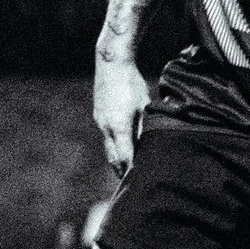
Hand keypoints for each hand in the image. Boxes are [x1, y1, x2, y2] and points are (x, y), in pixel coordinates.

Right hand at [93, 55, 150, 176]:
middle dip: (122, 172)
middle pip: (113, 158)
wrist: (111, 62)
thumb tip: (150, 145)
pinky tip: (122, 149)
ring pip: (108, 148)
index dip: (132, 171)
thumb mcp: (144, 106)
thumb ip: (146, 128)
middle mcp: (106, 127)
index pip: (125, 157)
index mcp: (119, 127)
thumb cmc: (132, 82)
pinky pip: (106, 137)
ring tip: (126, 172)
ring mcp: (100, 122)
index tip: (139, 182)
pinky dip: (114, 147)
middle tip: (131, 185)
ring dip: (116, 160)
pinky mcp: (99, 116)